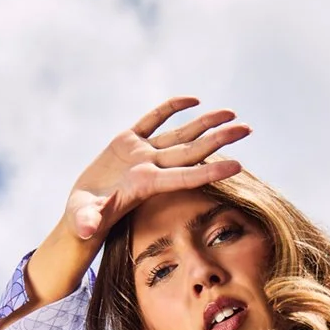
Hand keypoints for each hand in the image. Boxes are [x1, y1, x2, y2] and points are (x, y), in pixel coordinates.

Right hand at [64, 96, 250, 241]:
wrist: (82, 215)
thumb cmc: (84, 221)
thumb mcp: (85, 220)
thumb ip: (88, 221)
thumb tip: (86, 229)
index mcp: (145, 184)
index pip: (184, 177)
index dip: (210, 171)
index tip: (238, 166)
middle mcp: (150, 168)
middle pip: (192, 151)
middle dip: (219, 139)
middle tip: (248, 129)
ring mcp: (141, 154)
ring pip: (180, 134)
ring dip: (206, 123)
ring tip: (232, 112)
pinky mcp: (128, 142)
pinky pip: (154, 119)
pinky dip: (171, 108)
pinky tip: (193, 100)